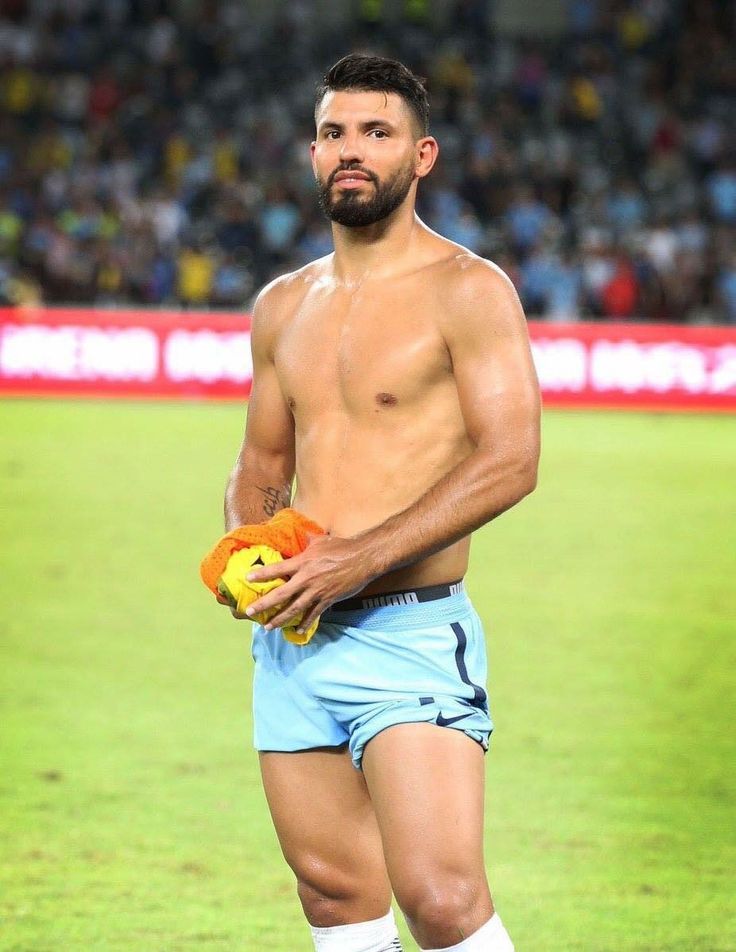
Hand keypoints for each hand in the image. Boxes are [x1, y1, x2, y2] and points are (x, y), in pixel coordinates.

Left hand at [243, 535, 373, 633]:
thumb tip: (298, 532)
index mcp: (303, 562)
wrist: (362, 558)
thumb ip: (306, 540)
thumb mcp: (320, 540)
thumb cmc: (341, 547)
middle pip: (281, 594)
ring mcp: (317, 591)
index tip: (248, 578)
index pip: (278, 569)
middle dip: (264, 604)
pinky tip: (297, 631)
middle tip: (250, 611)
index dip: (262, 574)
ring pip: (294, 609)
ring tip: (268, 626)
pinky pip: (313, 614)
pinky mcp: (327, 599)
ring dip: (280, 619)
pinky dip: (305, 624)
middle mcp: (307, 578)